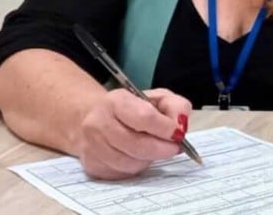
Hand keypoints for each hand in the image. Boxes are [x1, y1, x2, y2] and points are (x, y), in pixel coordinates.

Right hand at [76, 88, 191, 179]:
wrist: (95, 119)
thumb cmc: (132, 108)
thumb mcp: (158, 98)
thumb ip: (176, 107)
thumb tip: (180, 128)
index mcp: (116, 101)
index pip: (145, 117)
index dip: (166, 128)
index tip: (178, 133)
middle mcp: (98, 123)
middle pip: (138, 145)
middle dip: (163, 149)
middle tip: (175, 148)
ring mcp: (92, 147)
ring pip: (131, 163)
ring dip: (150, 159)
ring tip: (155, 149)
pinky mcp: (92, 166)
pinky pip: (122, 174)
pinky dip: (137, 167)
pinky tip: (139, 156)